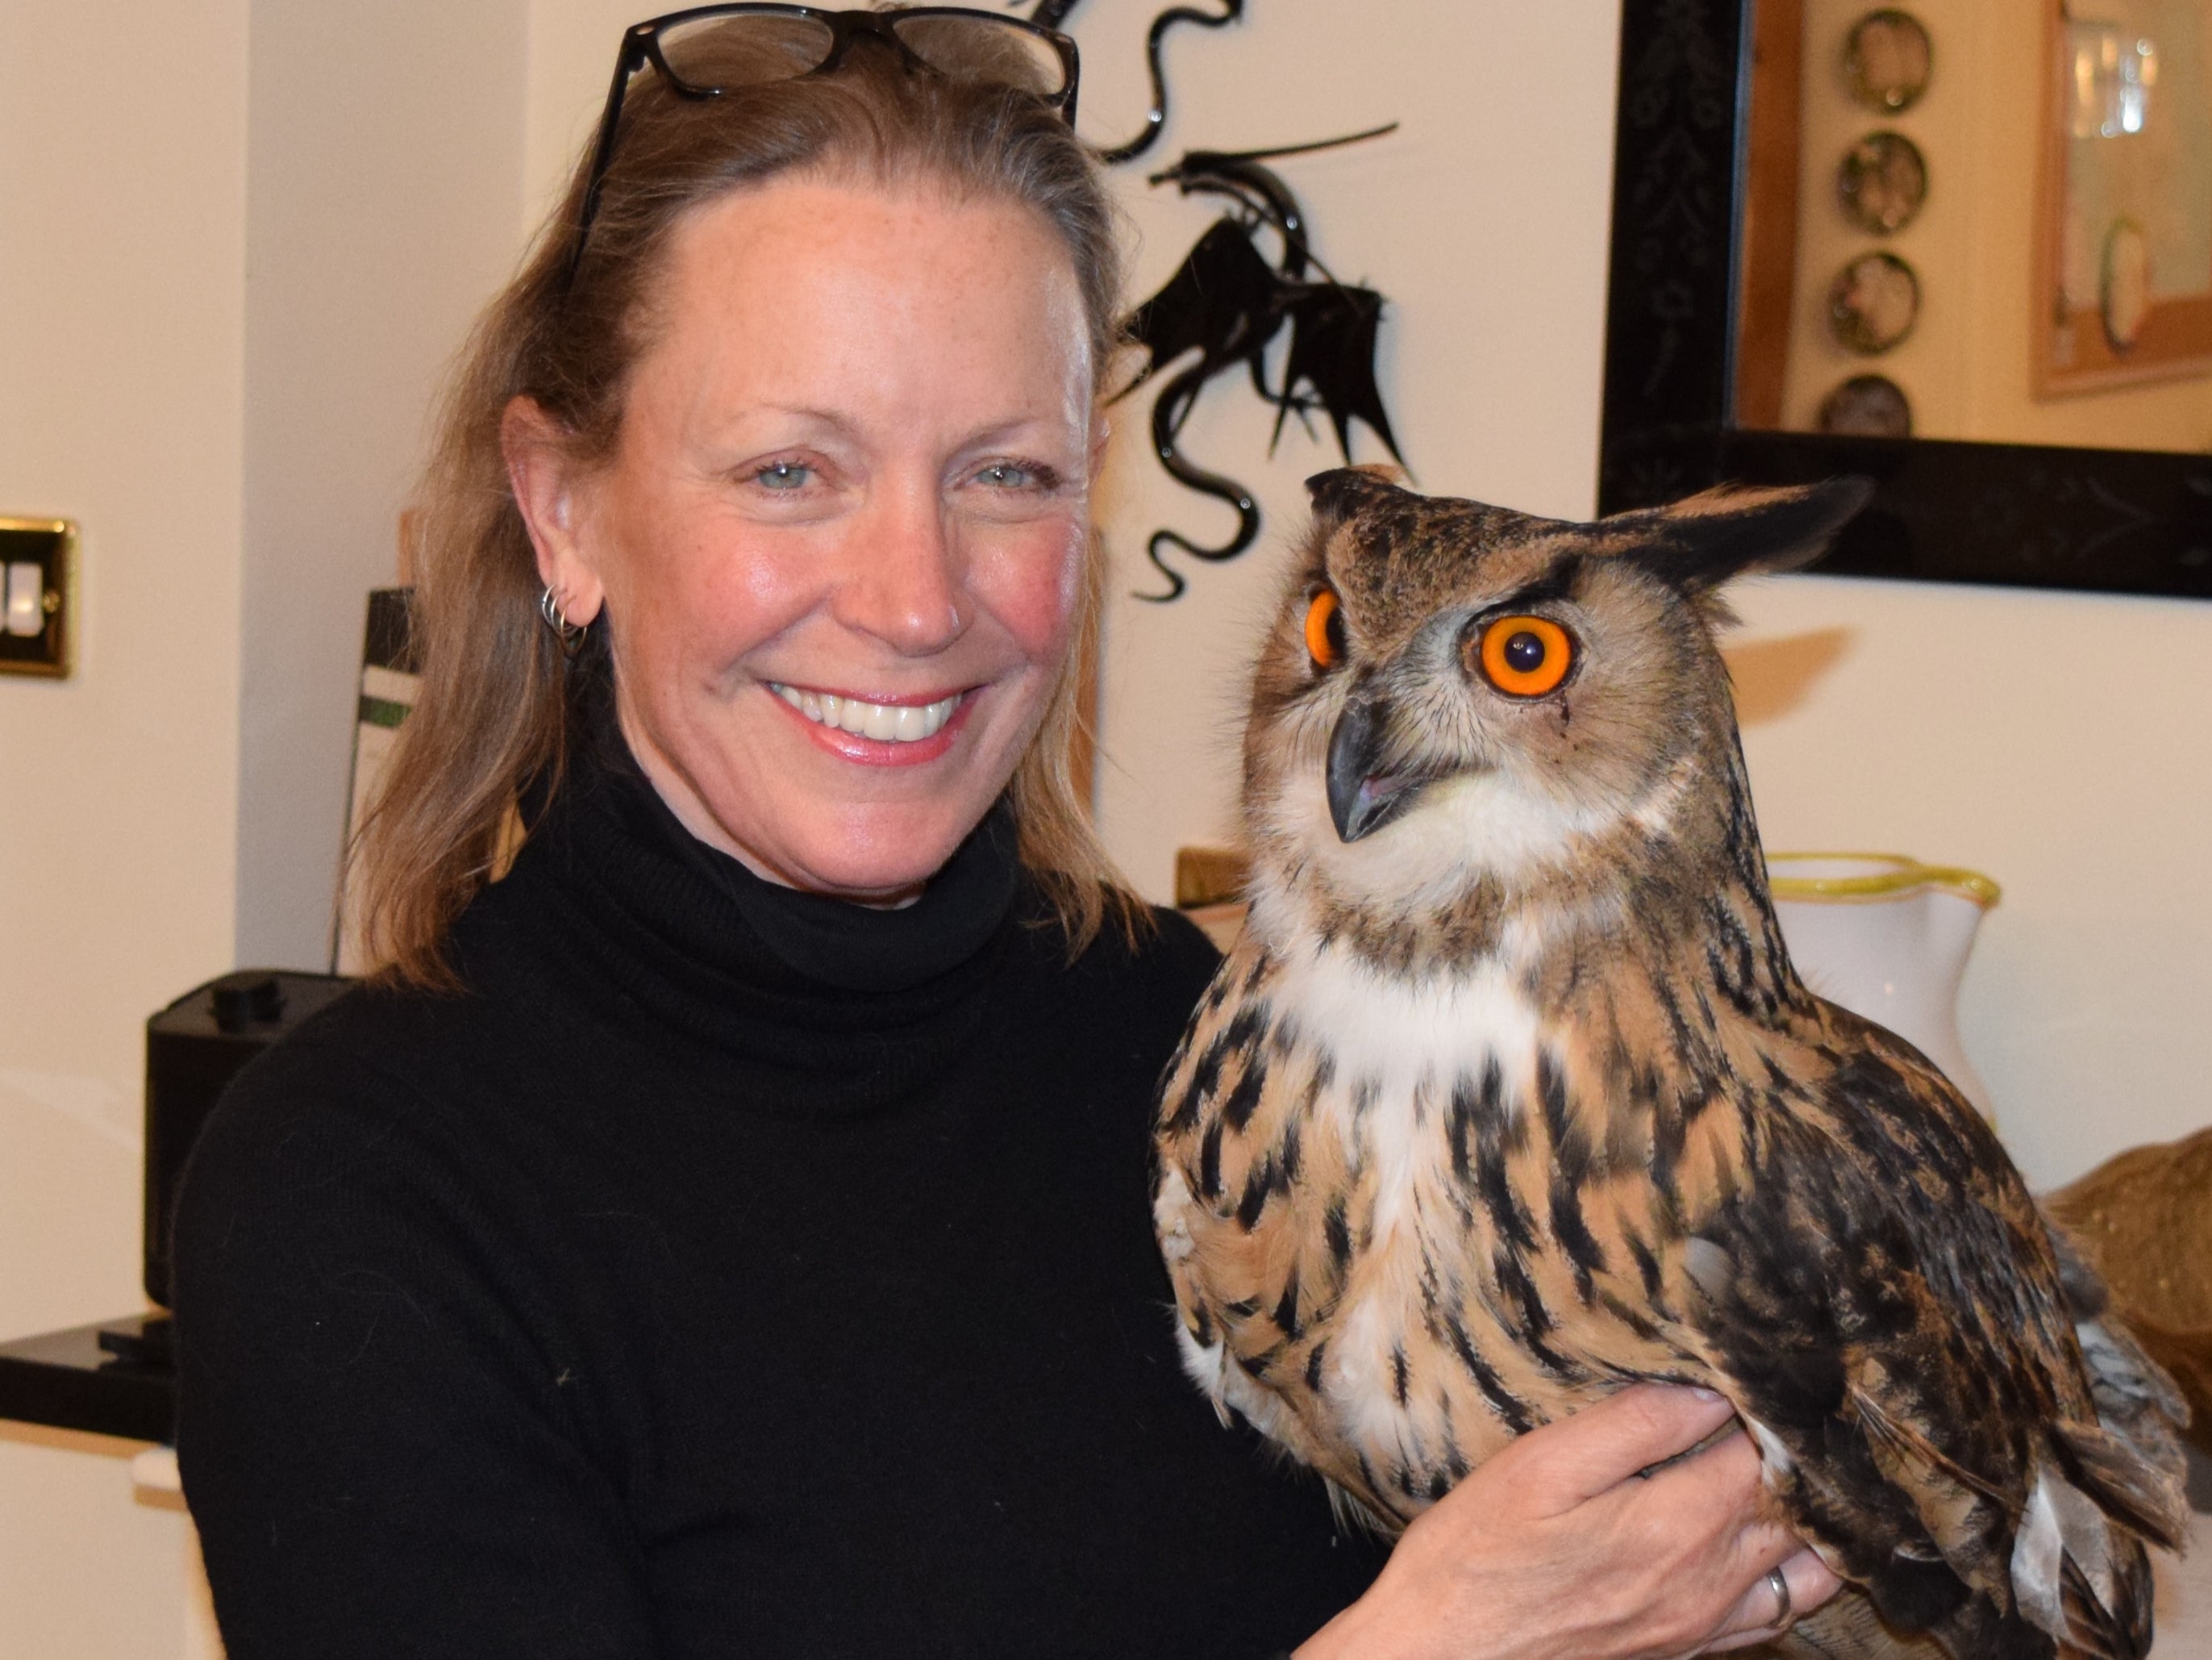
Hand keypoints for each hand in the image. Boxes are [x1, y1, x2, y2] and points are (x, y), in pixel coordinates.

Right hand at [1293, 1384, 1842, 1659]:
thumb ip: (1631, 1425)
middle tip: (1762, 1408)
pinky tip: (1754, 1537)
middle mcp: (1706, 1582)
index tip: (1747, 1372)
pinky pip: (1777, 1615)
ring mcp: (1703, 1624)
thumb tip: (1707, 1393)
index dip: (1765, 1407)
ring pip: (1808, 1569)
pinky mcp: (1689, 1648)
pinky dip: (1789, 1572)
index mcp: (1675, 1525)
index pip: (1766, 1453)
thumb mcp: (1539, 1467)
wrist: (1443, 1653)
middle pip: (1799, 1509)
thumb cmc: (1476, 1557)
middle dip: (1791, 1455)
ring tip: (1766, 1469)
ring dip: (1805, 1517)